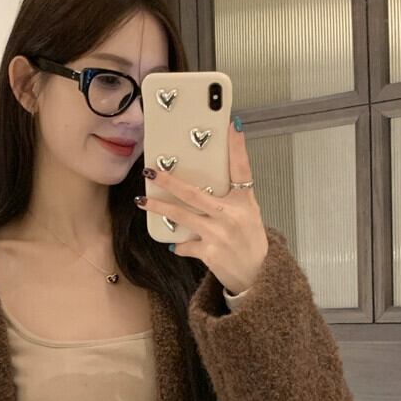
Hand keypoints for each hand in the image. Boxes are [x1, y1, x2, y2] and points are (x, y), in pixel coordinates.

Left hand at [135, 119, 268, 294]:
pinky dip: (180, 244)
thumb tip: (209, 179)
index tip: (231, 125)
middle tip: (152, 171)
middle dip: (170, 181)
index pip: (242, 168)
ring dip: (159, 208)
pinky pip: (185, 244)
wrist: (258, 275)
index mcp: (244, 202)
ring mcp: (219, 235)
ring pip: (182, 217)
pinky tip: (177, 244)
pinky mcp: (209, 253)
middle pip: (195, 194)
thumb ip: (234, 194)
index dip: (237, 147)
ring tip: (143, 201)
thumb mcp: (250, 212)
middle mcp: (231, 216)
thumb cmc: (251, 241)